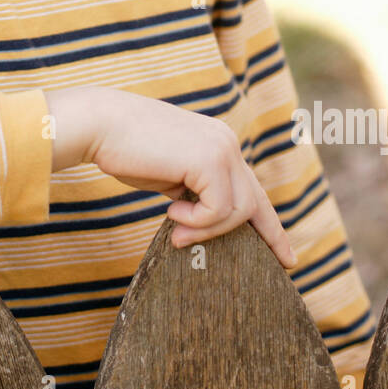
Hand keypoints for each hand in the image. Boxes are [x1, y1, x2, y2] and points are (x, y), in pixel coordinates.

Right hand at [80, 88, 297, 269]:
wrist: (100, 125)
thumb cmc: (125, 150)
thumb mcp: (168, 175)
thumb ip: (193, 192)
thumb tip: (203, 223)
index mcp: (218, 143)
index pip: (251, 188)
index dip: (270, 225)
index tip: (287, 257)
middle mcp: (226, 143)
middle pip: (254, 202)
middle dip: (266, 236)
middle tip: (278, 264)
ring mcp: (221, 149)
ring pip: (237, 211)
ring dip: (206, 229)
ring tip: (175, 229)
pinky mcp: (210, 160)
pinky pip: (218, 210)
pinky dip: (196, 220)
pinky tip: (170, 210)